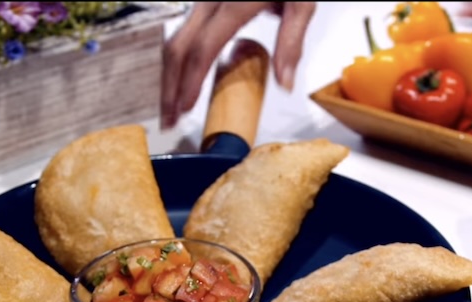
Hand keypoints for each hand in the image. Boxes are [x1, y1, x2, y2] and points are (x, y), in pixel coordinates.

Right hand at [161, 2, 315, 129]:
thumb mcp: (302, 4)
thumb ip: (291, 42)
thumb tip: (284, 83)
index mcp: (235, 3)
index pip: (204, 48)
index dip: (191, 80)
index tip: (185, 108)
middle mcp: (210, 0)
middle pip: (177, 47)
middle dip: (169, 86)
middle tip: (169, 119)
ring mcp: (203, 0)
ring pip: (174, 40)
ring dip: (168, 76)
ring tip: (170, 108)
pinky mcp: (203, 3)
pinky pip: (182, 34)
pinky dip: (176, 62)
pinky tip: (179, 82)